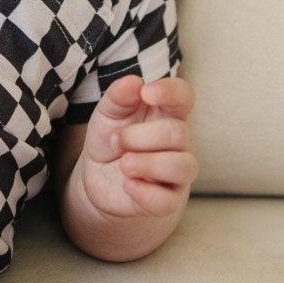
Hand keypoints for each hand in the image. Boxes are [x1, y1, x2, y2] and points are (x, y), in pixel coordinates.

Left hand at [74, 74, 197, 221]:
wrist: (99, 179)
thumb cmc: (111, 139)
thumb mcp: (107, 114)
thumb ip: (119, 97)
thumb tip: (133, 81)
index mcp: (166, 113)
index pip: (184, 96)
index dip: (171, 91)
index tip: (147, 93)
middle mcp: (179, 143)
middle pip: (178, 132)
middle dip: (141, 136)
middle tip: (116, 140)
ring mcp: (177, 173)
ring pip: (184, 166)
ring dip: (148, 164)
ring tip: (124, 164)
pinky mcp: (168, 201)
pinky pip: (168, 201)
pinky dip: (146, 193)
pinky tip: (128, 185)